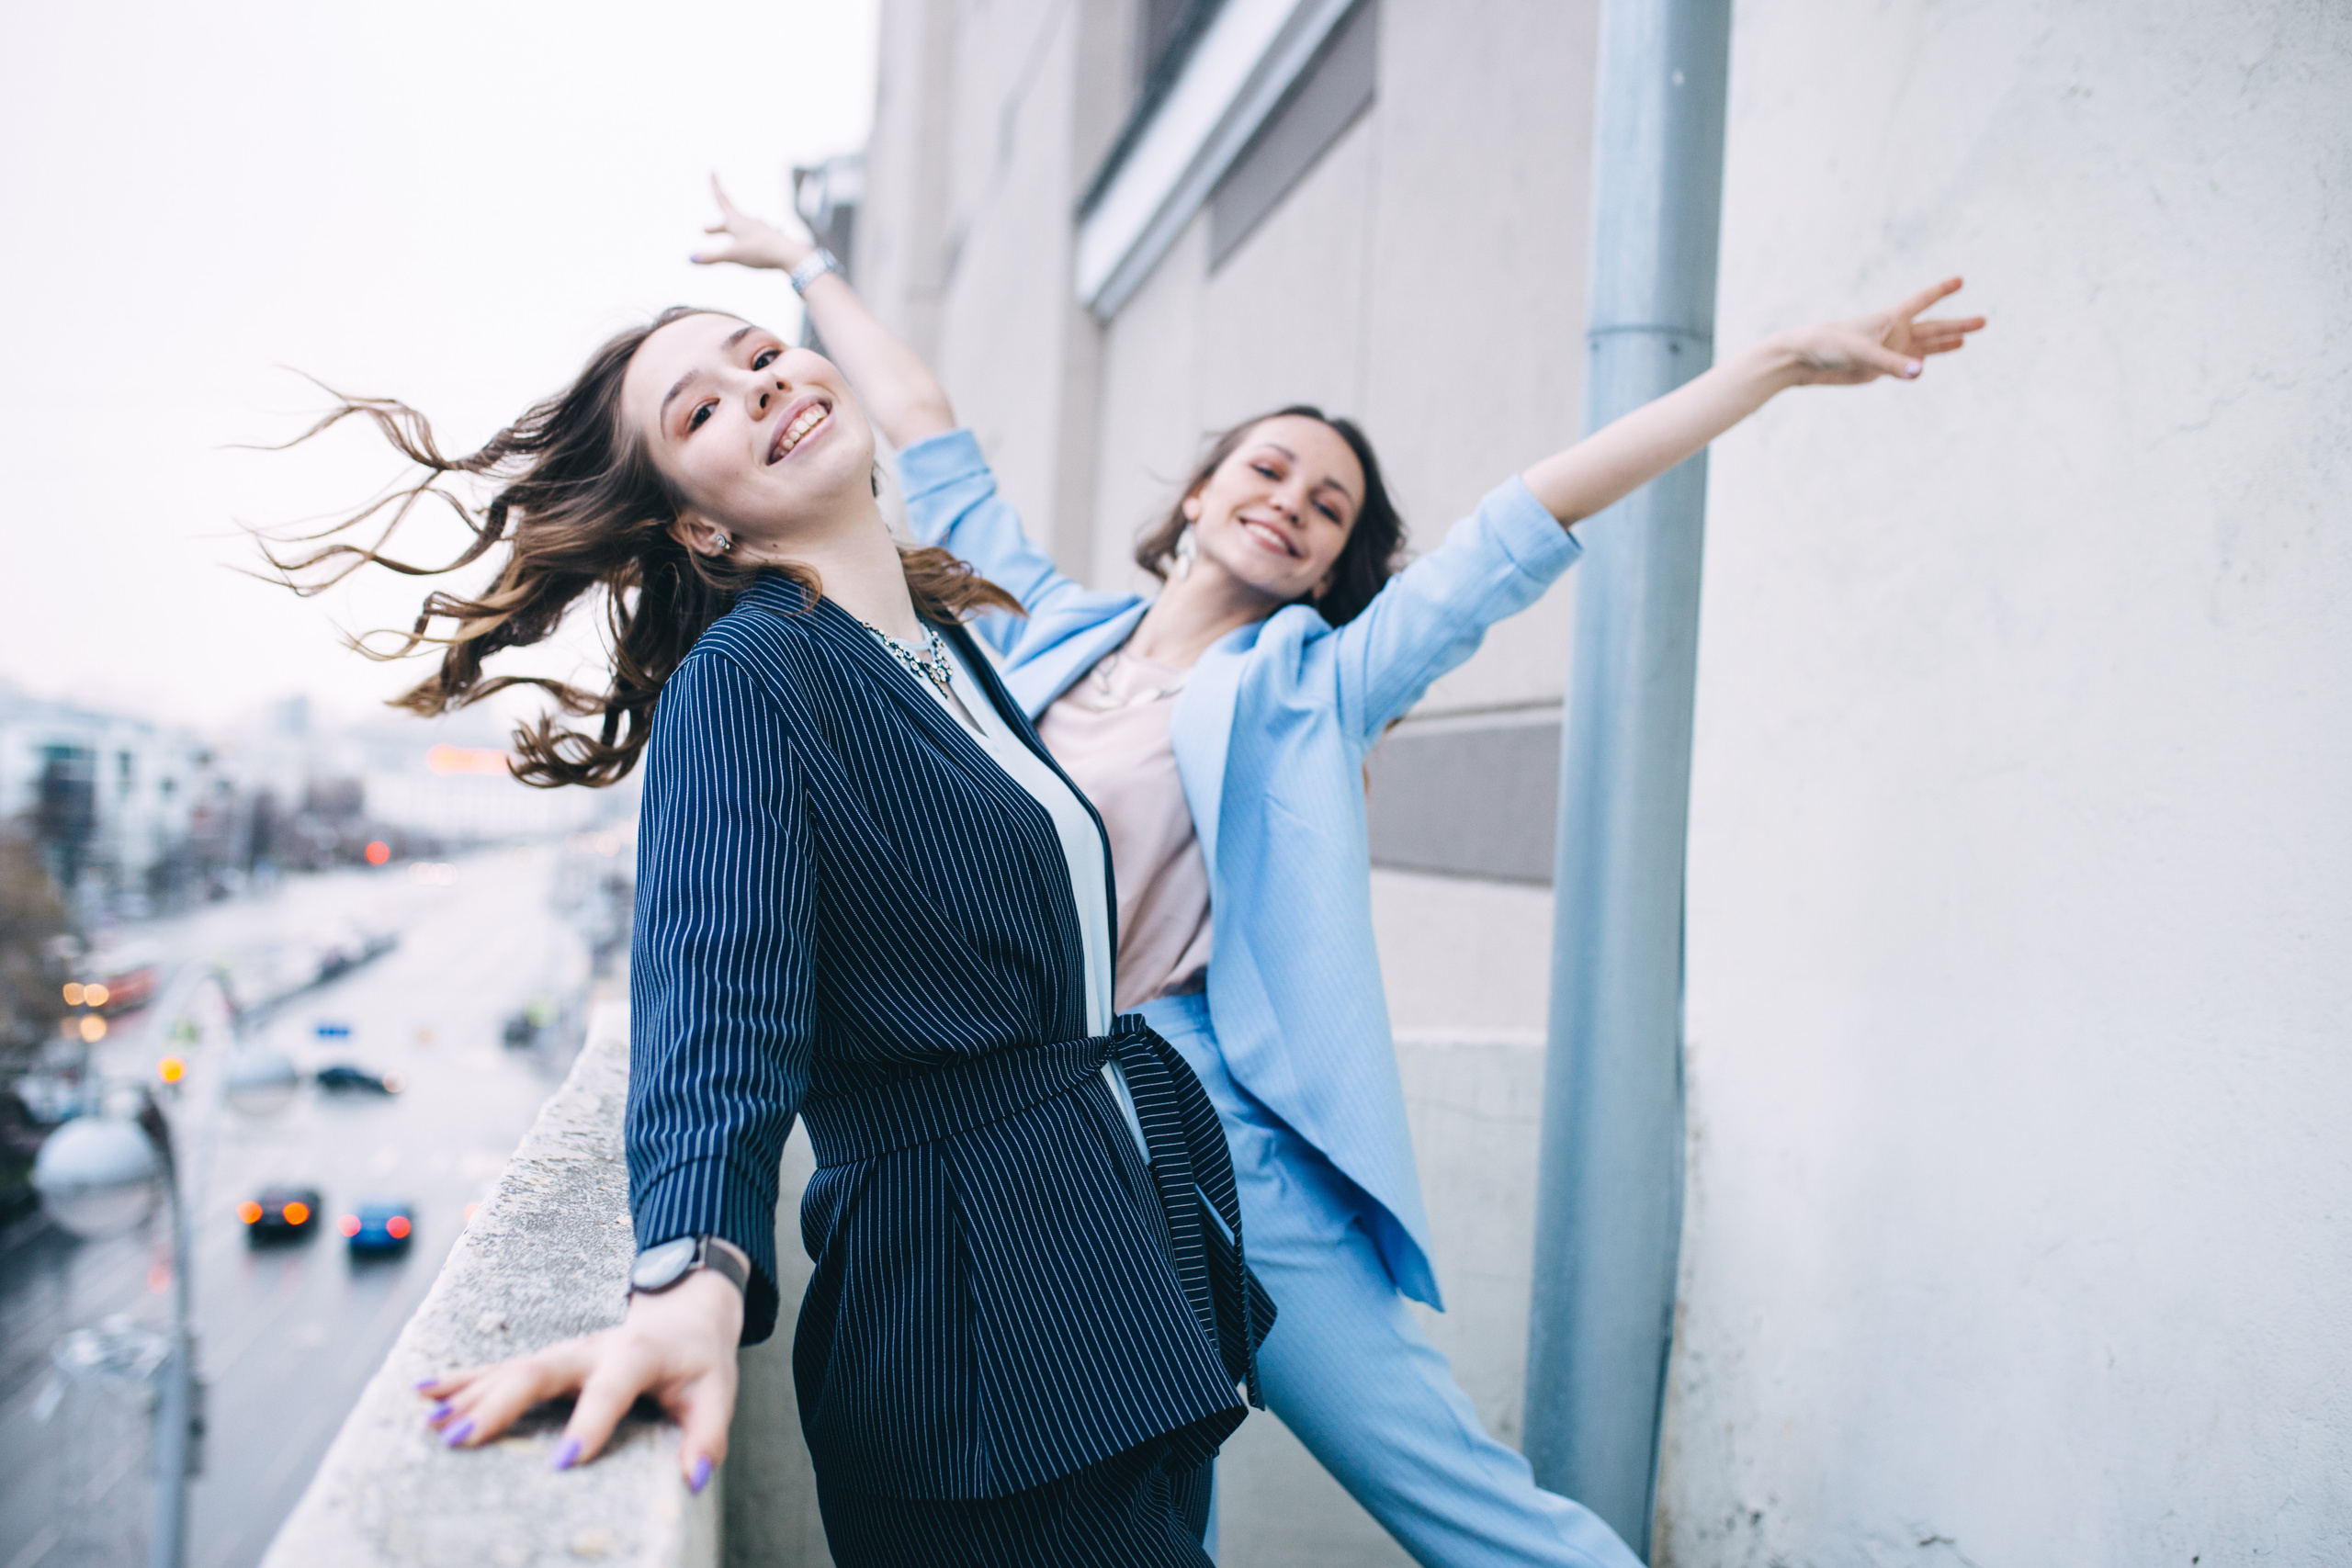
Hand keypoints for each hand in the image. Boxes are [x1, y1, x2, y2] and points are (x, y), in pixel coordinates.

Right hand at [417, 1267, 743, 1490]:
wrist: (685, 1312)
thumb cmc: (698, 1362)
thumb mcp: (717, 1392)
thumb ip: (708, 1434)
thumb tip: (695, 1479)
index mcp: (636, 1355)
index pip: (611, 1388)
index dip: (590, 1422)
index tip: (564, 1462)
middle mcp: (591, 1348)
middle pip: (541, 1370)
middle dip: (501, 1404)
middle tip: (463, 1440)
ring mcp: (563, 1351)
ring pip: (510, 1368)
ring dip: (469, 1396)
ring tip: (431, 1425)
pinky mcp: (547, 1359)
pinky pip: (498, 1368)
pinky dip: (461, 1381)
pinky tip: (424, 1393)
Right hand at [691, 173, 812, 272]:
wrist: (791, 256)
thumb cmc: (761, 252)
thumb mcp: (733, 255)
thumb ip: (711, 257)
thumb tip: (689, 258)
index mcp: (738, 221)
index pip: (723, 200)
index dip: (715, 186)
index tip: (712, 171)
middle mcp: (750, 223)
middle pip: (729, 222)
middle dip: (716, 227)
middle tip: (704, 230)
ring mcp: (762, 232)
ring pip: (745, 229)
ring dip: (736, 232)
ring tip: (735, 233)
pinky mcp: (773, 241)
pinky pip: (763, 237)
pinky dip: (759, 238)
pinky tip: (775, 230)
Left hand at [1772, 276, 1985, 385]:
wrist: (1804, 360)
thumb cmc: (1829, 345)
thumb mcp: (1862, 353)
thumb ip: (1893, 365)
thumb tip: (1921, 372)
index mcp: (1890, 319)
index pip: (1923, 301)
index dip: (1941, 291)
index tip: (1960, 280)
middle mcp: (1893, 333)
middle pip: (1933, 327)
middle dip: (1958, 324)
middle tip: (1983, 321)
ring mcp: (1888, 351)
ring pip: (1923, 347)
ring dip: (1945, 343)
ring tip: (1966, 339)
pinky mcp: (1879, 368)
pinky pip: (1906, 365)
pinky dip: (1921, 363)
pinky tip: (1931, 361)